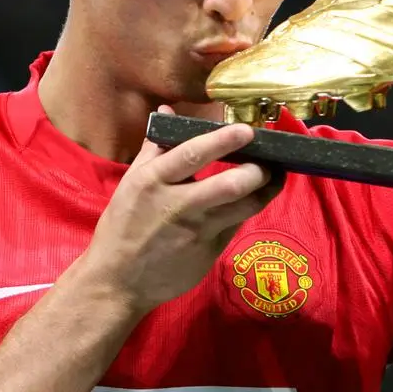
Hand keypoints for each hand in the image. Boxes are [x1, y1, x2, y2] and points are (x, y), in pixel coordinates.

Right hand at [76, 105, 284, 312]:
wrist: (117, 281)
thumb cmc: (123, 226)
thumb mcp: (131, 182)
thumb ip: (154, 146)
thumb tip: (167, 110)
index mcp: (153, 181)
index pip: (193, 154)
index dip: (223, 140)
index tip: (247, 130)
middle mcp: (178, 205)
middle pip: (229, 185)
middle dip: (257, 171)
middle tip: (269, 161)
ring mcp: (197, 232)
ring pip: (244, 208)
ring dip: (265, 191)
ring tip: (274, 177)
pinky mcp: (210, 252)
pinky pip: (236, 225)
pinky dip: (247, 210)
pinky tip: (252, 200)